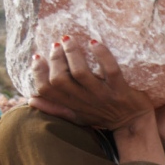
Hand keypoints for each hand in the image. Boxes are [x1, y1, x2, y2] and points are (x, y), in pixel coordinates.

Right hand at [29, 36, 154, 130]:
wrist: (134, 125)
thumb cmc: (103, 116)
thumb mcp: (77, 116)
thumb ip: (56, 108)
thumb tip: (30, 100)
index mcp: (72, 105)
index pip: (46, 90)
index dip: (37, 73)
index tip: (37, 57)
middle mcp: (85, 101)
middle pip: (60, 79)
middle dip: (55, 59)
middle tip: (57, 44)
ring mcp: (103, 95)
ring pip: (81, 73)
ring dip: (73, 53)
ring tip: (70, 40)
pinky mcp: (121, 91)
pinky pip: (111, 70)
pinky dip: (102, 54)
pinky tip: (94, 42)